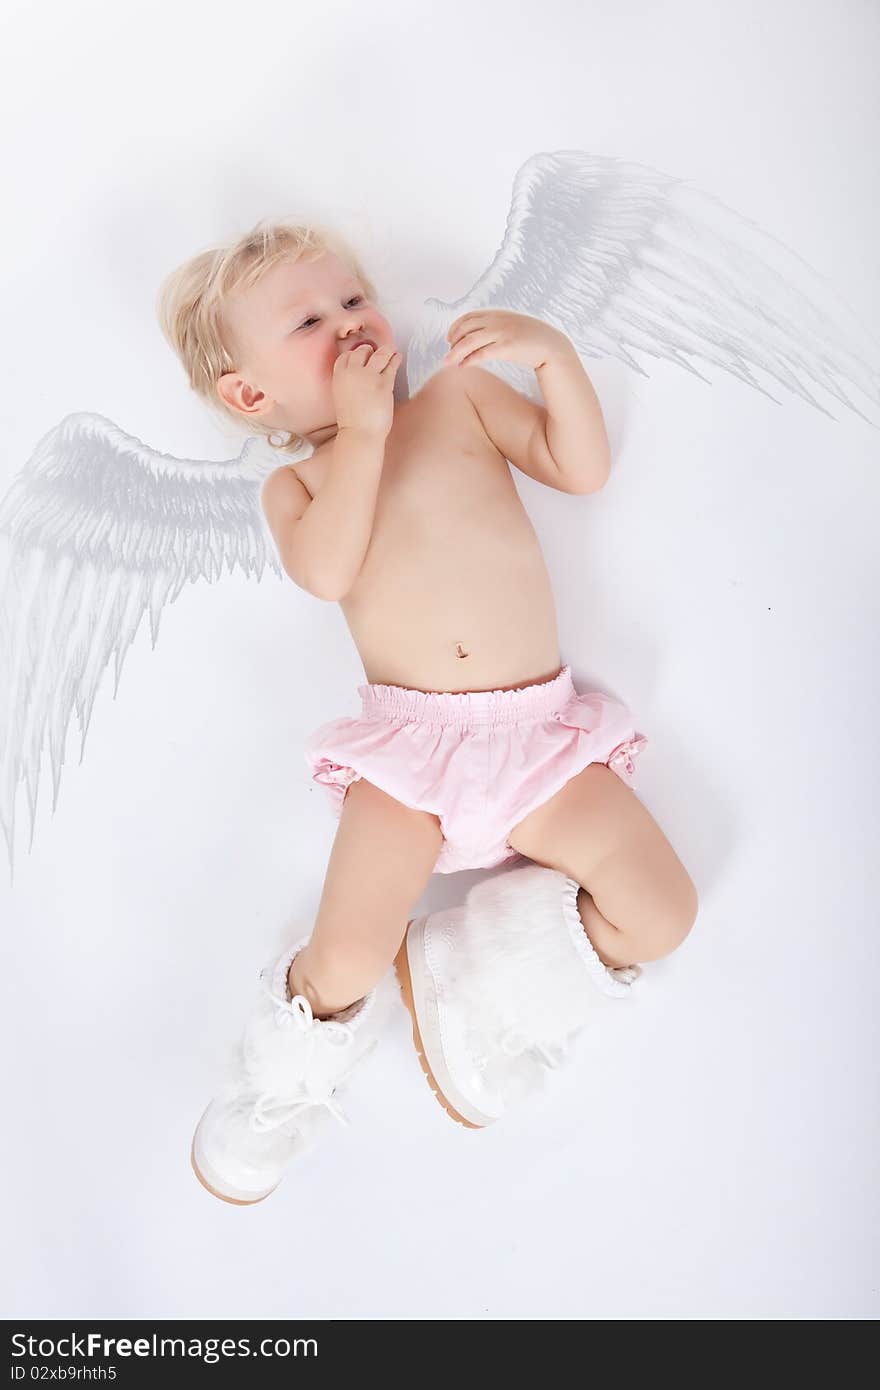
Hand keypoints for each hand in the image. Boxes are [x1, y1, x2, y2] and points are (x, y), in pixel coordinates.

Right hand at [332, 343, 400, 438]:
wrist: (359, 434)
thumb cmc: (352, 422)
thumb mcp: (342, 399)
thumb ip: (349, 386)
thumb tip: (359, 381)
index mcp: (339, 377)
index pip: (345, 357)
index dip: (354, 354)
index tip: (359, 355)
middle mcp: (353, 373)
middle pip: (361, 351)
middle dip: (368, 350)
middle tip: (374, 351)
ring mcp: (369, 376)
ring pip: (379, 355)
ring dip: (385, 351)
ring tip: (389, 350)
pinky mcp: (384, 383)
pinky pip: (391, 366)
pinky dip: (395, 360)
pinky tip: (397, 357)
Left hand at [443, 309, 571, 370]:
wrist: (552, 345)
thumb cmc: (532, 338)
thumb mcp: (512, 326)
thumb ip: (496, 326)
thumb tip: (480, 336)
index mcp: (498, 314)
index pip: (469, 317)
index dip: (455, 327)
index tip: (449, 338)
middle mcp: (498, 321)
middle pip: (466, 328)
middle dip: (453, 342)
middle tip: (447, 354)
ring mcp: (502, 333)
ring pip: (470, 341)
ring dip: (456, 352)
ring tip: (448, 363)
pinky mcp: (507, 347)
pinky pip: (482, 354)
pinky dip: (470, 360)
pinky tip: (463, 366)